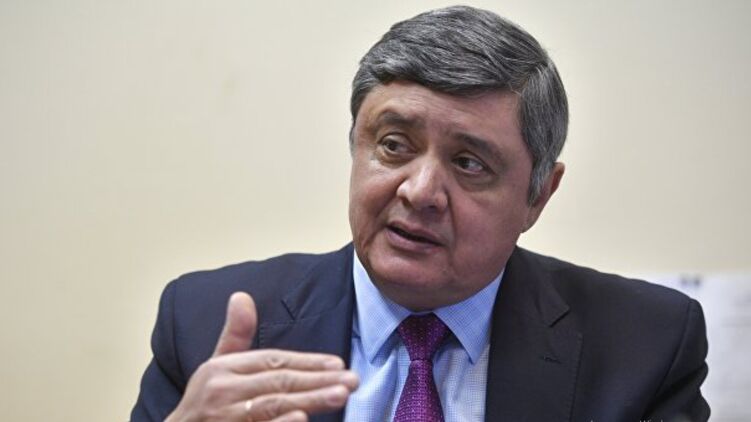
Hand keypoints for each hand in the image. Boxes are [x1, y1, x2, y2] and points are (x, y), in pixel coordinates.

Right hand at [166, 292, 358, 420]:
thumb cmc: (203, 406)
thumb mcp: (214, 368)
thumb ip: (235, 336)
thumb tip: (241, 296)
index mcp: (221, 369)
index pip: (272, 361)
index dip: (307, 361)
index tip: (338, 364)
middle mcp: (221, 392)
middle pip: (278, 382)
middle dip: (319, 380)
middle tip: (352, 380)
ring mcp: (223, 418)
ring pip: (273, 406)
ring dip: (309, 400)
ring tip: (340, 396)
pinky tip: (301, 420)